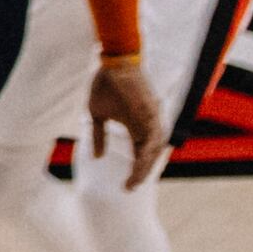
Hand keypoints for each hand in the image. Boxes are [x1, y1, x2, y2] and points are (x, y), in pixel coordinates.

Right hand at [82, 54, 157, 186]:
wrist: (112, 63)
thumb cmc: (106, 86)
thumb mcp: (98, 115)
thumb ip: (99, 136)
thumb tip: (97, 156)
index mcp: (137, 127)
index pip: (141, 154)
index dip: (136, 170)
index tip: (126, 185)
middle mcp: (148, 124)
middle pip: (151, 154)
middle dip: (142, 172)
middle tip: (130, 188)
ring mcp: (151, 117)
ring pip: (155, 147)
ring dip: (146, 164)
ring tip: (135, 179)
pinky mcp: (151, 110)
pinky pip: (154, 133)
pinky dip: (149, 147)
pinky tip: (142, 160)